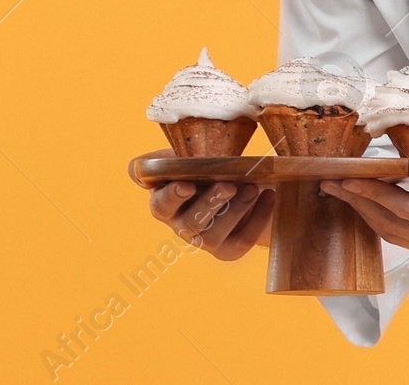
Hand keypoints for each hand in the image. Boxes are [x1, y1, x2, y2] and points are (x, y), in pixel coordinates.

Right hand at [140, 149, 274, 260]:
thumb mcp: (187, 158)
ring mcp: (204, 241)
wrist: (241, 185)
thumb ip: (168, 157)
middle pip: (191, 223)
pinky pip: (241, 241)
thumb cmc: (207, 169)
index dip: (172, 197)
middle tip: (229, 185)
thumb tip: (140, 165)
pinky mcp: (227, 251)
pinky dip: (257, 219)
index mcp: (166, 202)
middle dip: (210, 203)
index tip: (187, 184)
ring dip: (236, 210)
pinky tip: (268, 196)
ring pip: (213, 235)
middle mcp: (181, 226)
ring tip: (252, 187)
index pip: (160, 205)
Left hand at [319, 147, 408, 270]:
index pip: (404, 211)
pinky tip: (372, 205)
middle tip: (328, 183)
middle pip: (391, 227)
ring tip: (341, 192)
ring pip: (396, 237)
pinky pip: (408, 239)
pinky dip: (386, 222)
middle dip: (357, 204)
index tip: (345, 179)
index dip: (372, 194)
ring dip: (367, 214)